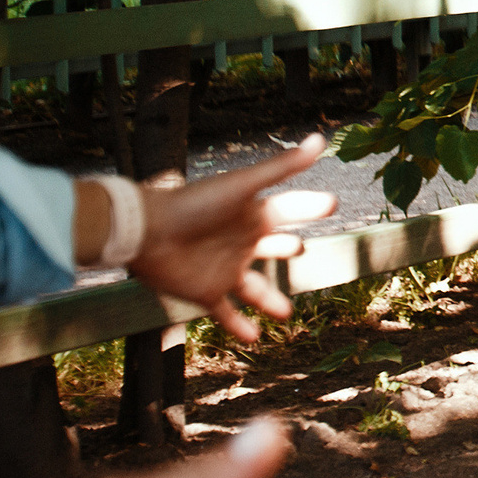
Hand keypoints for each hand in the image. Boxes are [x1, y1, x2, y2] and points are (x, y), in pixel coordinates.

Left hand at [128, 137, 337, 341]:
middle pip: (272, 248)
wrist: (146, 232)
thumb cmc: (195, 204)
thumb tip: (319, 140)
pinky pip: (227, 313)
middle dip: (287, 249)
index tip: (331, 204)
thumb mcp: (243, 185)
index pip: (290, 210)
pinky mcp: (207, 293)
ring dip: (270, 300)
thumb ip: (281, 167)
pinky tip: (255, 338)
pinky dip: (240, 326)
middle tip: (302, 249)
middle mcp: (242, 242)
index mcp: (253, 215)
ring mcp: (226, 269)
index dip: (311, 207)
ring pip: (255, 288)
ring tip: (286, 313)